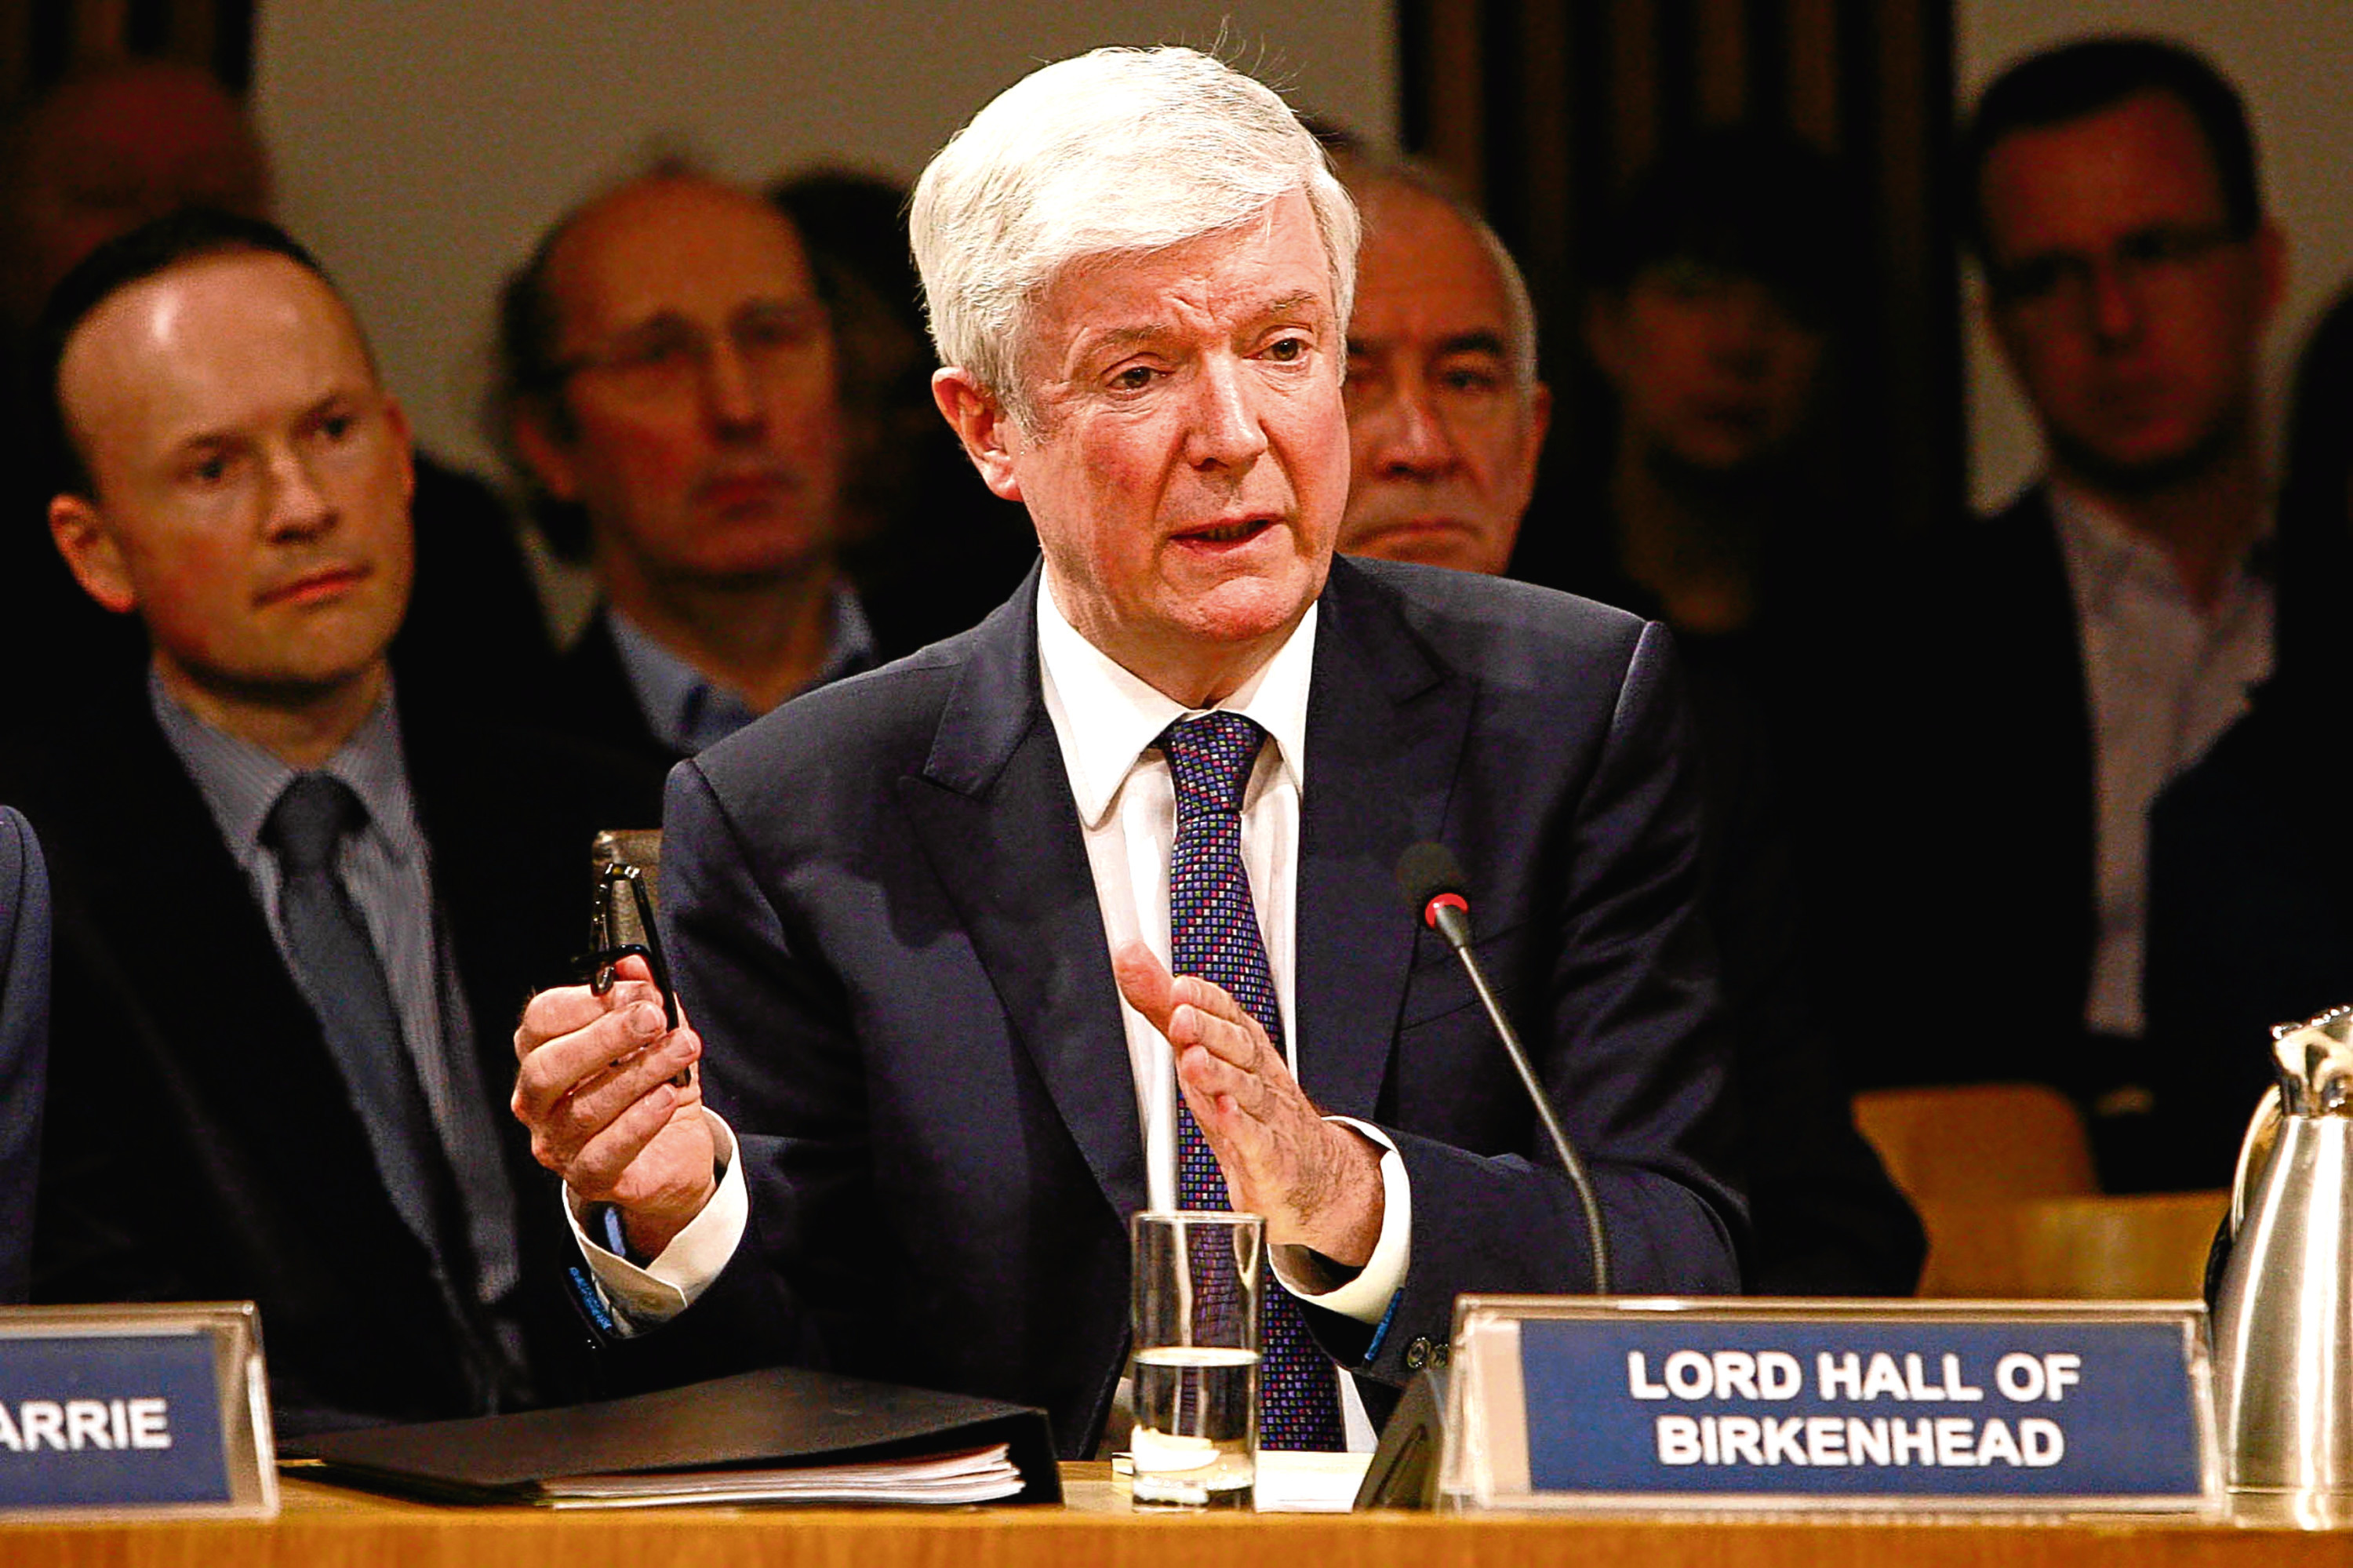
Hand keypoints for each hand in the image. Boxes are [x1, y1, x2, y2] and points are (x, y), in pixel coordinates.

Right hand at [512, 955, 715, 1257]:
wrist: (673, 1157)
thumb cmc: (653, 1092)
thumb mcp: (656, 1040)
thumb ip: (646, 1001)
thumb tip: (638, 965)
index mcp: (545, 1054)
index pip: (541, 1020)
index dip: (589, 1002)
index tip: (641, 993)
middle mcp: (538, 1101)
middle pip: (549, 1065)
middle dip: (604, 1036)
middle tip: (653, 1019)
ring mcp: (557, 1143)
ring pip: (583, 1107)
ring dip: (638, 1072)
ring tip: (680, 1049)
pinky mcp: (587, 1177)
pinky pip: (604, 1151)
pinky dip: (637, 1122)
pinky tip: (665, 1097)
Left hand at [1112, 940, 1382, 1264]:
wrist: (1305, 1168)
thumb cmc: (1245, 1103)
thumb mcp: (1198, 1047)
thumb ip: (1161, 1005)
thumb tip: (1129, 956)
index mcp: (1241, 1046)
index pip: (1228, 1013)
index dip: (1205, 999)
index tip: (1179, 987)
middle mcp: (1256, 1074)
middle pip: (1237, 1047)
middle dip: (1209, 1030)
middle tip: (1181, 1016)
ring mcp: (1266, 1116)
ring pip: (1245, 1091)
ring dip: (1220, 1074)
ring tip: (1193, 1061)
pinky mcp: (1269, 1159)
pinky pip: (1257, 1141)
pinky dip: (1241, 1127)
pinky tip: (1224, 1113)